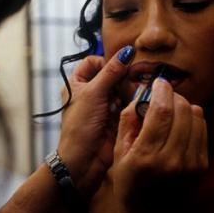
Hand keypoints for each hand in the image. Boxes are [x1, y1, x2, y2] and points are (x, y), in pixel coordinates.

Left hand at [57, 45, 133, 198]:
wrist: (84, 161)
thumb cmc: (80, 128)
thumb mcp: (94, 93)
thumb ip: (112, 72)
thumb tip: (126, 52)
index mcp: (77, 84)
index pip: (94, 62)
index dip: (106, 63)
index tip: (118, 69)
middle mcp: (90, 93)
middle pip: (112, 75)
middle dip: (122, 79)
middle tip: (130, 85)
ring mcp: (104, 106)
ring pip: (122, 90)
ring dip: (129, 92)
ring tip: (133, 97)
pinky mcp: (116, 118)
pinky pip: (128, 104)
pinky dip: (133, 104)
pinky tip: (136, 107)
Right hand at [112, 77, 207, 212]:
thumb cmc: (130, 186)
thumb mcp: (119, 154)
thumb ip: (129, 120)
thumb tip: (142, 95)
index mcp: (147, 156)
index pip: (162, 111)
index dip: (162, 90)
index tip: (158, 82)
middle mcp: (172, 159)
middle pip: (182, 110)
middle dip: (172, 96)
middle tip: (163, 96)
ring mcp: (191, 163)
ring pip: (195, 116)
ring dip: (183, 106)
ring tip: (171, 110)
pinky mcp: (202, 165)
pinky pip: (202, 129)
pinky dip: (192, 120)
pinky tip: (180, 124)